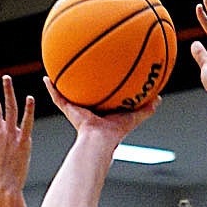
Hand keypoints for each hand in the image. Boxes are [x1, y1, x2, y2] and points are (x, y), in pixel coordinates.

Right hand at [44, 76, 158, 145]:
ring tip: (57, 67)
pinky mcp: (69, 111)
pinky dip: (51, 89)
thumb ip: (146, 109)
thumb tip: (159, 98)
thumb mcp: (134, 116)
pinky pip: (58, 98)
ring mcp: (77, 109)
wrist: (99, 141)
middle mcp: (88, 109)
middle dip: (81, 81)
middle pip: (84, 92)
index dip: (101, 85)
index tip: (101, 73)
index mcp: (102, 111)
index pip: (101, 95)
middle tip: (79, 64)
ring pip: (68, 93)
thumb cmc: (116, 133)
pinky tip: (46, 78)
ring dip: (62, 83)